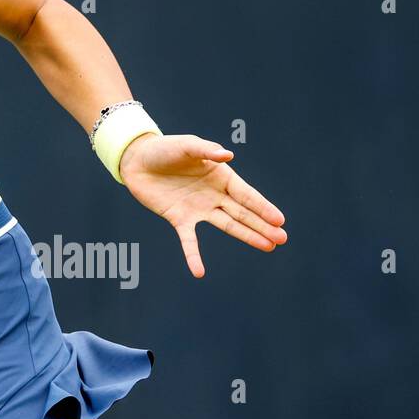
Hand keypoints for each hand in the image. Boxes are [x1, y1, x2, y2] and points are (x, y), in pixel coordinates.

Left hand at [118, 133, 286, 277]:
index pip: (246, 194)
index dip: (262, 207)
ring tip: (268, 246)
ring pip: (227, 225)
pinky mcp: (179, 219)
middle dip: (262, 225)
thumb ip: (206, 150)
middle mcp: (214, 195)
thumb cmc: (165, 149)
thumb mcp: (187, 145)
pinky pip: (189, 240)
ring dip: (247, 236)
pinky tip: (199, 272)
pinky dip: (193, 256)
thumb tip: (228, 155)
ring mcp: (198, 208)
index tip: (280, 220)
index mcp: (221, 176)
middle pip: (242, 212)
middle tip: (282, 239)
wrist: (137, 160)